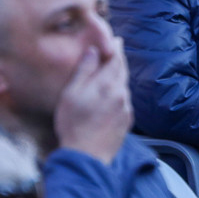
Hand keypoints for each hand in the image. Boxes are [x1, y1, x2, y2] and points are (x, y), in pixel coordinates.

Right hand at [54, 36, 131, 163]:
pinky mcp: (127, 120)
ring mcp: (126, 107)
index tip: (115, 40)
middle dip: (119, 60)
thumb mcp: (71, 94)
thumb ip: (84, 70)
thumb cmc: (73, 124)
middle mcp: (121, 93)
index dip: (116, 48)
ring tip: (110, 73)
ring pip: (124, 86)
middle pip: (123, 71)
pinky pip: (124, 100)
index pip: (116, 59)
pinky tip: (110, 96)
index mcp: (107, 84)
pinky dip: (118, 93)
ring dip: (118, 77)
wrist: (86, 157)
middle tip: (115, 50)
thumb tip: (94, 50)